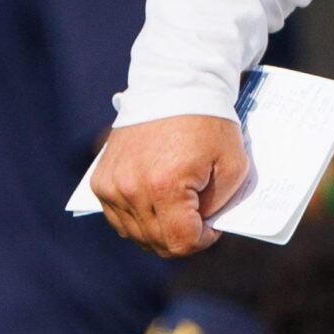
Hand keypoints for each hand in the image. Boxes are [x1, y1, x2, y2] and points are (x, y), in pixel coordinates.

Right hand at [91, 115, 248, 256]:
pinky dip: (139, 219)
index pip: (181, 242)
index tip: (214, 223)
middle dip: (183, 237)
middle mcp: (130, 189)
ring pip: (135, 235)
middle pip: (157, 243)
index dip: (204, 240)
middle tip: (199, 216)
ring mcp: (110, 187)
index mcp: (164, 186)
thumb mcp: (233, 166)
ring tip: (179, 207)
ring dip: (160, 230)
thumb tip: (203, 227)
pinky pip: (118, 219)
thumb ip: (219, 205)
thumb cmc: (208, 124)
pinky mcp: (100, 181)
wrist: (173, 89)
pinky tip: (157, 203)